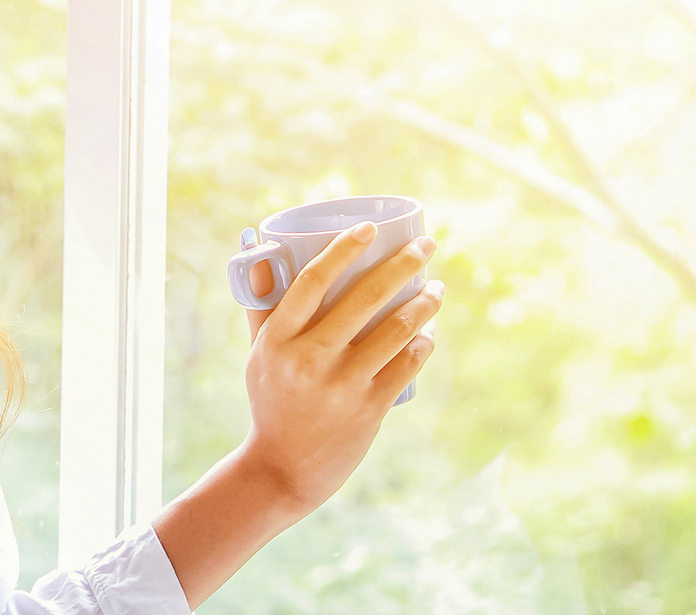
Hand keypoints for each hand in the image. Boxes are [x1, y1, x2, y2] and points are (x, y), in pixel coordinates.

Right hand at [235, 222, 442, 512]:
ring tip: (436, 290)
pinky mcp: (368, 407)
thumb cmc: (271, 402)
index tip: (369, 228)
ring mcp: (341, 383)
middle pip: (364, 297)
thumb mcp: (258, 356)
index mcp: (277, 339)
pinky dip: (423, 344)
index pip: (311, 281)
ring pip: (396, 329)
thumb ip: (263, 311)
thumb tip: (264, 259)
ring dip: (424, 303)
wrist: (282, 468)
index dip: (343, 249)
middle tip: (426, 246)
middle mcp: (309, 358)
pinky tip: (430, 333)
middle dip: (402, 264)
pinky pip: (406, 364)